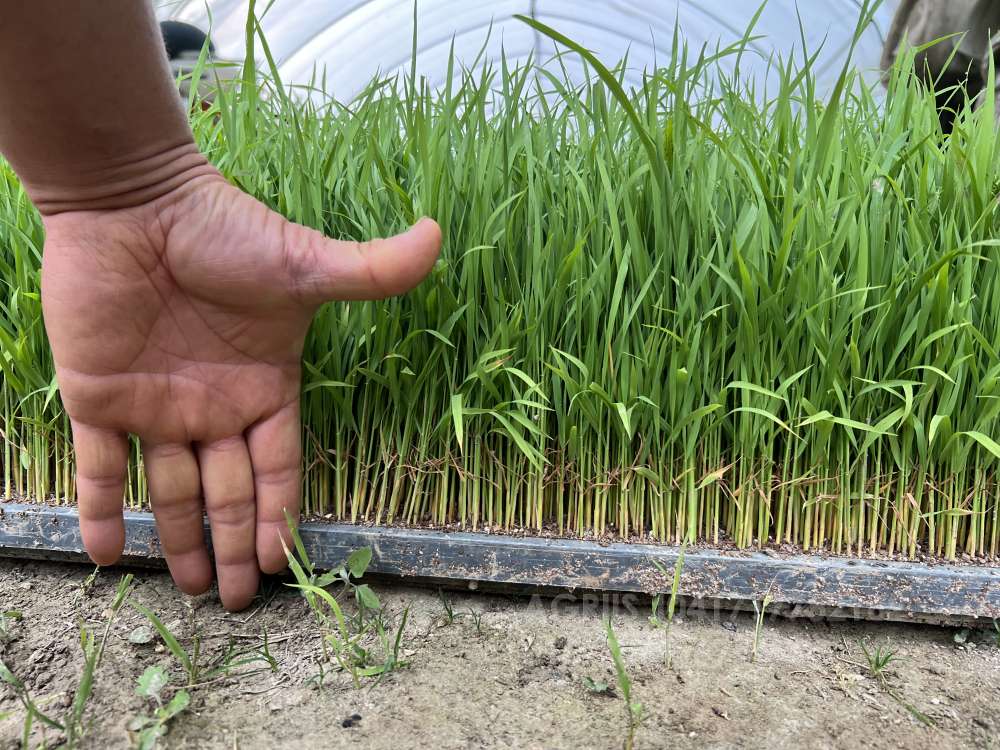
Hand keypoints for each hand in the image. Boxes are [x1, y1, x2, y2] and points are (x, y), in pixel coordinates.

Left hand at [40, 173, 440, 609]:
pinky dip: (99, 510)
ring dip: (180, 540)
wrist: (136, 202)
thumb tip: (438, 235)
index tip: (283, 561)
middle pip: (228, 491)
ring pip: (169, 490)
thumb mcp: (305, 264)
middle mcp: (213, 407)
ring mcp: (154, 406)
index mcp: (263, 387)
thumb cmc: (224, 232)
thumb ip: (371, 270)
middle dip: (236, 545)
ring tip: (194, 590)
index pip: (277, 465)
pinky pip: (99, 466)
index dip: (280, 513)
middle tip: (241, 600)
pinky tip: (105, 554)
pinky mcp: (97, 397)